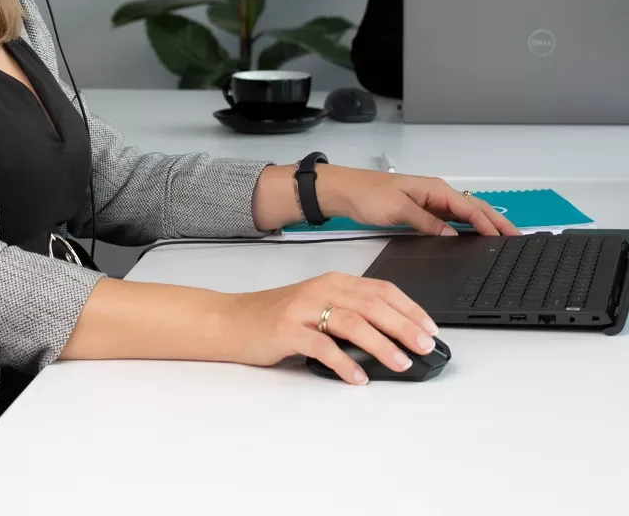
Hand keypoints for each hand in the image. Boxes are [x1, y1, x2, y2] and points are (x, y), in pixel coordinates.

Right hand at [227, 271, 439, 383]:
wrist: (231, 320)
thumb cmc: (275, 316)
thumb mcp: (317, 306)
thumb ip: (349, 314)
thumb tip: (392, 337)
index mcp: (332, 282)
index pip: (380, 289)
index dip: (409, 308)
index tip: (430, 328)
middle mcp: (320, 290)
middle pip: (371, 304)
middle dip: (403, 325)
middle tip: (424, 346)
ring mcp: (302, 309)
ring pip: (351, 321)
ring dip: (381, 344)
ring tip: (400, 362)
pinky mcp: (287, 330)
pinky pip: (321, 346)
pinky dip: (344, 363)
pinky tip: (357, 377)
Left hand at [316, 164, 519, 236]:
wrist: (343, 191)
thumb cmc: (367, 194)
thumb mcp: (398, 209)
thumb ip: (427, 222)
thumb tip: (452, 235)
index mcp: (434, 188)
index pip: (469, 207)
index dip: (489, 223)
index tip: (506, 237)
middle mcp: (435, 192)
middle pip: (473, 207)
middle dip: (496, 222)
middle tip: (518, 238)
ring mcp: (429, 201)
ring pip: (464, 213)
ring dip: (484, 224)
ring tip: (504, 239)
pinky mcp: (421, 210)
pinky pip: (451, 218)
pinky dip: (466, 227)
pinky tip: (473, 237)